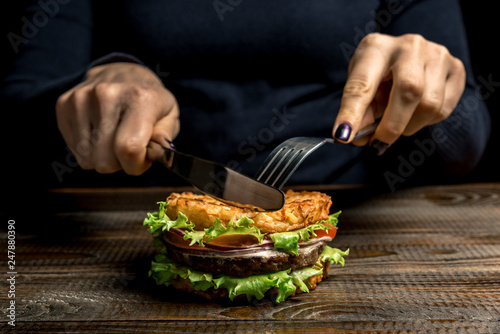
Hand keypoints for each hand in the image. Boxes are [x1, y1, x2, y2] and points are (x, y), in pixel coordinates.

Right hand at [56, 62, 179, 174]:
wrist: (123, 71)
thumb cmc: (150, 101)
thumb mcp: (169, 116)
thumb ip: (163, 139)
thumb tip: (156, 154)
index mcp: (140, 98)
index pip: (129, 149)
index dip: (136, 165)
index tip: (142, 160)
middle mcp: (107, 94)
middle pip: (105, 160)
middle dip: (119, 163)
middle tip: (128, 147)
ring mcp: (82, 98)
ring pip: (88, 159)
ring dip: (103, 157)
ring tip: (114, 137)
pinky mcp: (64, 104)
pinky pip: (75, 150)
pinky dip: (88, 149)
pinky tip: (99, 132)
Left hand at [333, 33, 465, 153]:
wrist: (407, 56)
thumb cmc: (379, 73)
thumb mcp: (361, 86)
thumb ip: (358, 110)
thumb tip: (353, 137)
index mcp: (376, 48)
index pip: (363, 83)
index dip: (352, 112)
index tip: (343, 135)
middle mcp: (410, 46)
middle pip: (409, 91)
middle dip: (392, 125)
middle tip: (378, 142)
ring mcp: (438, 55)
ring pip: (430, 105)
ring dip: (409, 126)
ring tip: (397, 121)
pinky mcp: (456, 69)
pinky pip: (443, 110)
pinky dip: (426, 121)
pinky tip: (415, 113)